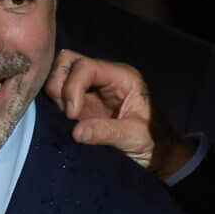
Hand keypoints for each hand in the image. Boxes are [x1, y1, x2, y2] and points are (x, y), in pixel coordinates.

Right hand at [50, 50, 191, 180]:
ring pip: (61, 75)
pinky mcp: (84, 102)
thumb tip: (76, 132)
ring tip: (71, 118)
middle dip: (60, 86)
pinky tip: (69, 120)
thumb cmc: (152, 140)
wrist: (157, 151)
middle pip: (68, 62)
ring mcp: (92, 88)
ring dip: (57, 96)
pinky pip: (61, 93)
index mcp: (121, 77)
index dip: (72, 87)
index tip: (72, 115)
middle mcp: (105, 76)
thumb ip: (106, 132)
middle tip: (70, 114)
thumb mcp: (133, 137)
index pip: (85, 66)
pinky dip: (57, 105)